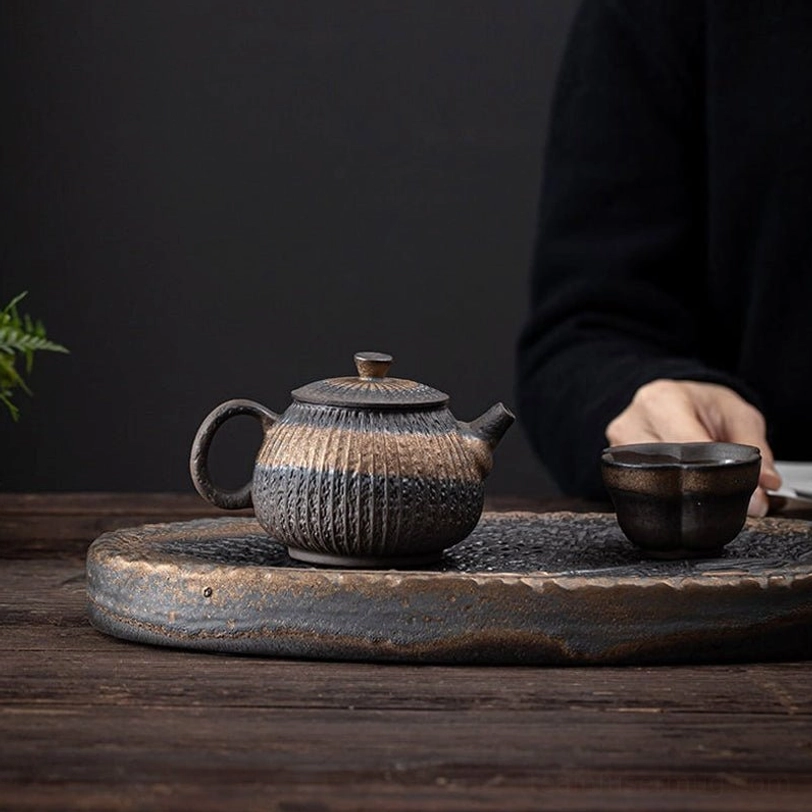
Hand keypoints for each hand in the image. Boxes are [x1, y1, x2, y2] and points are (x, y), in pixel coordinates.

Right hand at [605, 379, 780, 516]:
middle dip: (696, 485)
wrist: (675, 398)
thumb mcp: (738, 415)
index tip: (738, 489)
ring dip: (677, 489)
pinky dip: (662, 489)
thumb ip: (755, 448)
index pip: (686, 446)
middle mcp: (633, 420)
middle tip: (722, 493)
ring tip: (696, 482)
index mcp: (662, 400)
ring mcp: (618, 442)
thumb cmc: (702, 405)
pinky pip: (640, 484)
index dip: (712, 472)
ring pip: (649, 481)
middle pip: (664, 468)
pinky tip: (676, 485)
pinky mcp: (614, 461)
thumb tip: (764, 485)